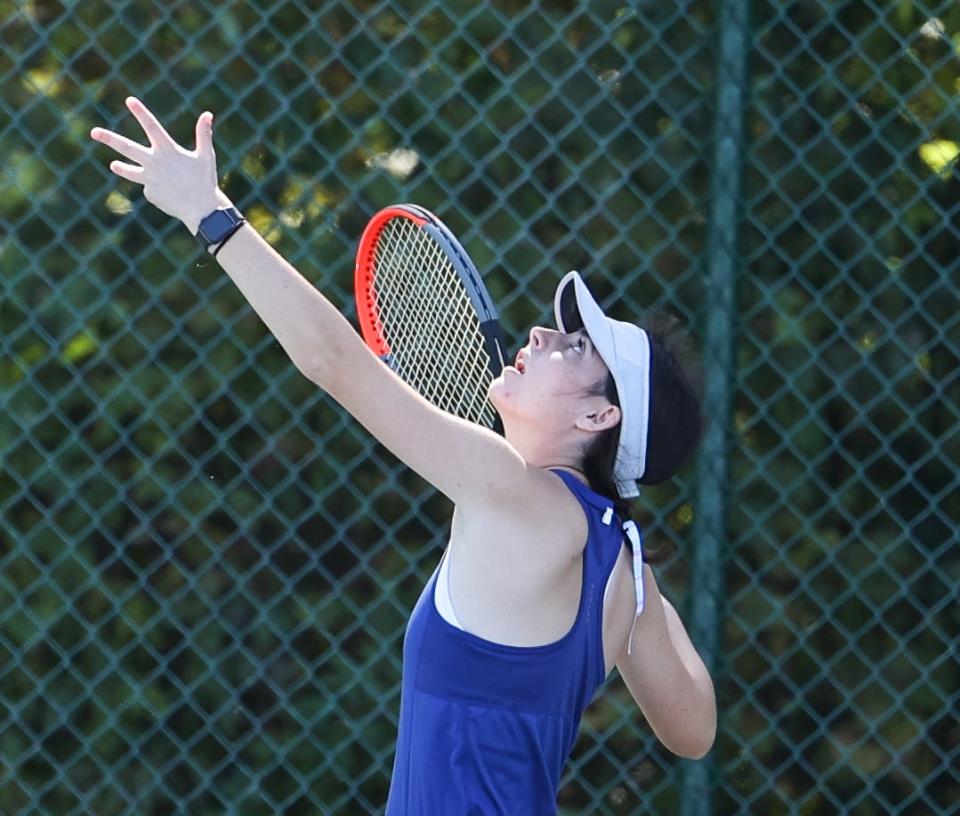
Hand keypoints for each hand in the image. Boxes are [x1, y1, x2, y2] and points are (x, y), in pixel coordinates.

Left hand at [90, 96, 231, 234]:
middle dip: (109, 138)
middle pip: (127, 147)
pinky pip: (152, 188)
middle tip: (94, 132)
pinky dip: (162, 189)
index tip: (129, 100)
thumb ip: (203, 134)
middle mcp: (154, 162)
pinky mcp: (150, 193)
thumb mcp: (206, 155)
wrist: (201, 209)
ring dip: (121, 168)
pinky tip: (173, 195)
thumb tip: (208, 114)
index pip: (152, 126)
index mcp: (168, 150)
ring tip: (113, 165)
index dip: (141, 112)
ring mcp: (150, 179)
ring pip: (129, 171)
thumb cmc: (205, 180)